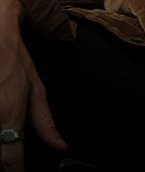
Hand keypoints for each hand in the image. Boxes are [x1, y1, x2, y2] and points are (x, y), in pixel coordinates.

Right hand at [0, 0, 66, 170]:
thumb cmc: (14, 61)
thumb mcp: (36, 88)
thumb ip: (45, 122)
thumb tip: (60, 147)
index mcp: (10, 113)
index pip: (10, 160)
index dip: (15, 171)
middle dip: (5, 161)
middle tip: (12, 160)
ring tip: (6, 134)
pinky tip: (0, 127)